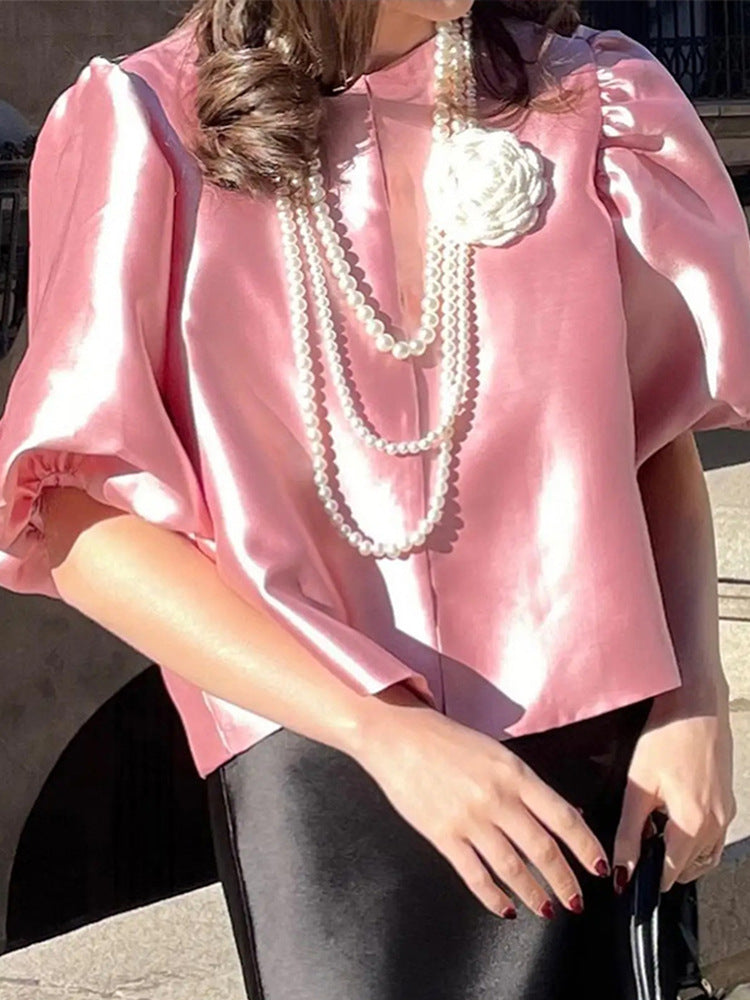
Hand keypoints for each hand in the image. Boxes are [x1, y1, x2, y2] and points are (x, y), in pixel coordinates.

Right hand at [351, 682, 610, 918]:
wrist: (397, 735)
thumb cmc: (447, 740)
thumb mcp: (496, 753)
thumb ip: (526, 785)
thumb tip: (562, 814)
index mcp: (514, 773)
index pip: (563, 818)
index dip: (586, 847)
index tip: (598, 868)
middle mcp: (497, 798)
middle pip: (543, 850)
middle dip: (565, 882)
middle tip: (576, 902)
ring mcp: (469, 819)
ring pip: (513, 869)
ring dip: (534, 894)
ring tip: (546, 908)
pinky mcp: (443, 835)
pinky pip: (475, 876)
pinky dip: (494, 898)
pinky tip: (505, 908)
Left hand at [612, 684, 735, 892]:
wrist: (696, 704)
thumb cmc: (667, 736)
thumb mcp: (638, 786)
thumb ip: (629, 833)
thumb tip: (621, 872)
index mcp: (694, 825)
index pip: (671, 877)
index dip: (646, 878)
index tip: (627, 873)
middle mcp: (717, 826)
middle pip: (687, 868)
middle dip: (662, 863)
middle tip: (638, 840)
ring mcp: (726, 814)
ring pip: (702, 855)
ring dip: (678, 851)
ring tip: (653, 825)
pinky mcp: (727, 801)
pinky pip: (711, 835)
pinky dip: (692, 836)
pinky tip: (671, 812)